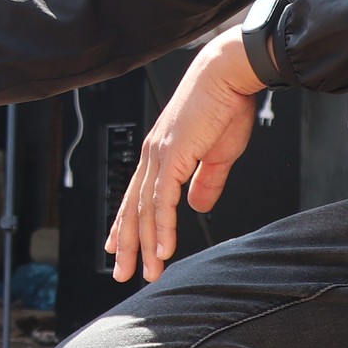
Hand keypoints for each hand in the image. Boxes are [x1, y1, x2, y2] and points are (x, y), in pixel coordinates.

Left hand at [108, 33, 264, 282]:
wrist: (229, 75)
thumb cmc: (226, 106)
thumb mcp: (217, 154)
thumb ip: (205, 182)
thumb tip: (197, 206)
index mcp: (160, 153)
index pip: (137, 196)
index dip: (126, 223)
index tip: (117, 246)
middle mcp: (153, 155)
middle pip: (134, 208)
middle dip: (128, 244)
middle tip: (124, 272)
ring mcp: (159, 155)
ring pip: (146, 209)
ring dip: (146, 244)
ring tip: (148, 271)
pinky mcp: (172, 156)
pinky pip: (163, 200)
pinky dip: (161, 227)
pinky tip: (162, 250)